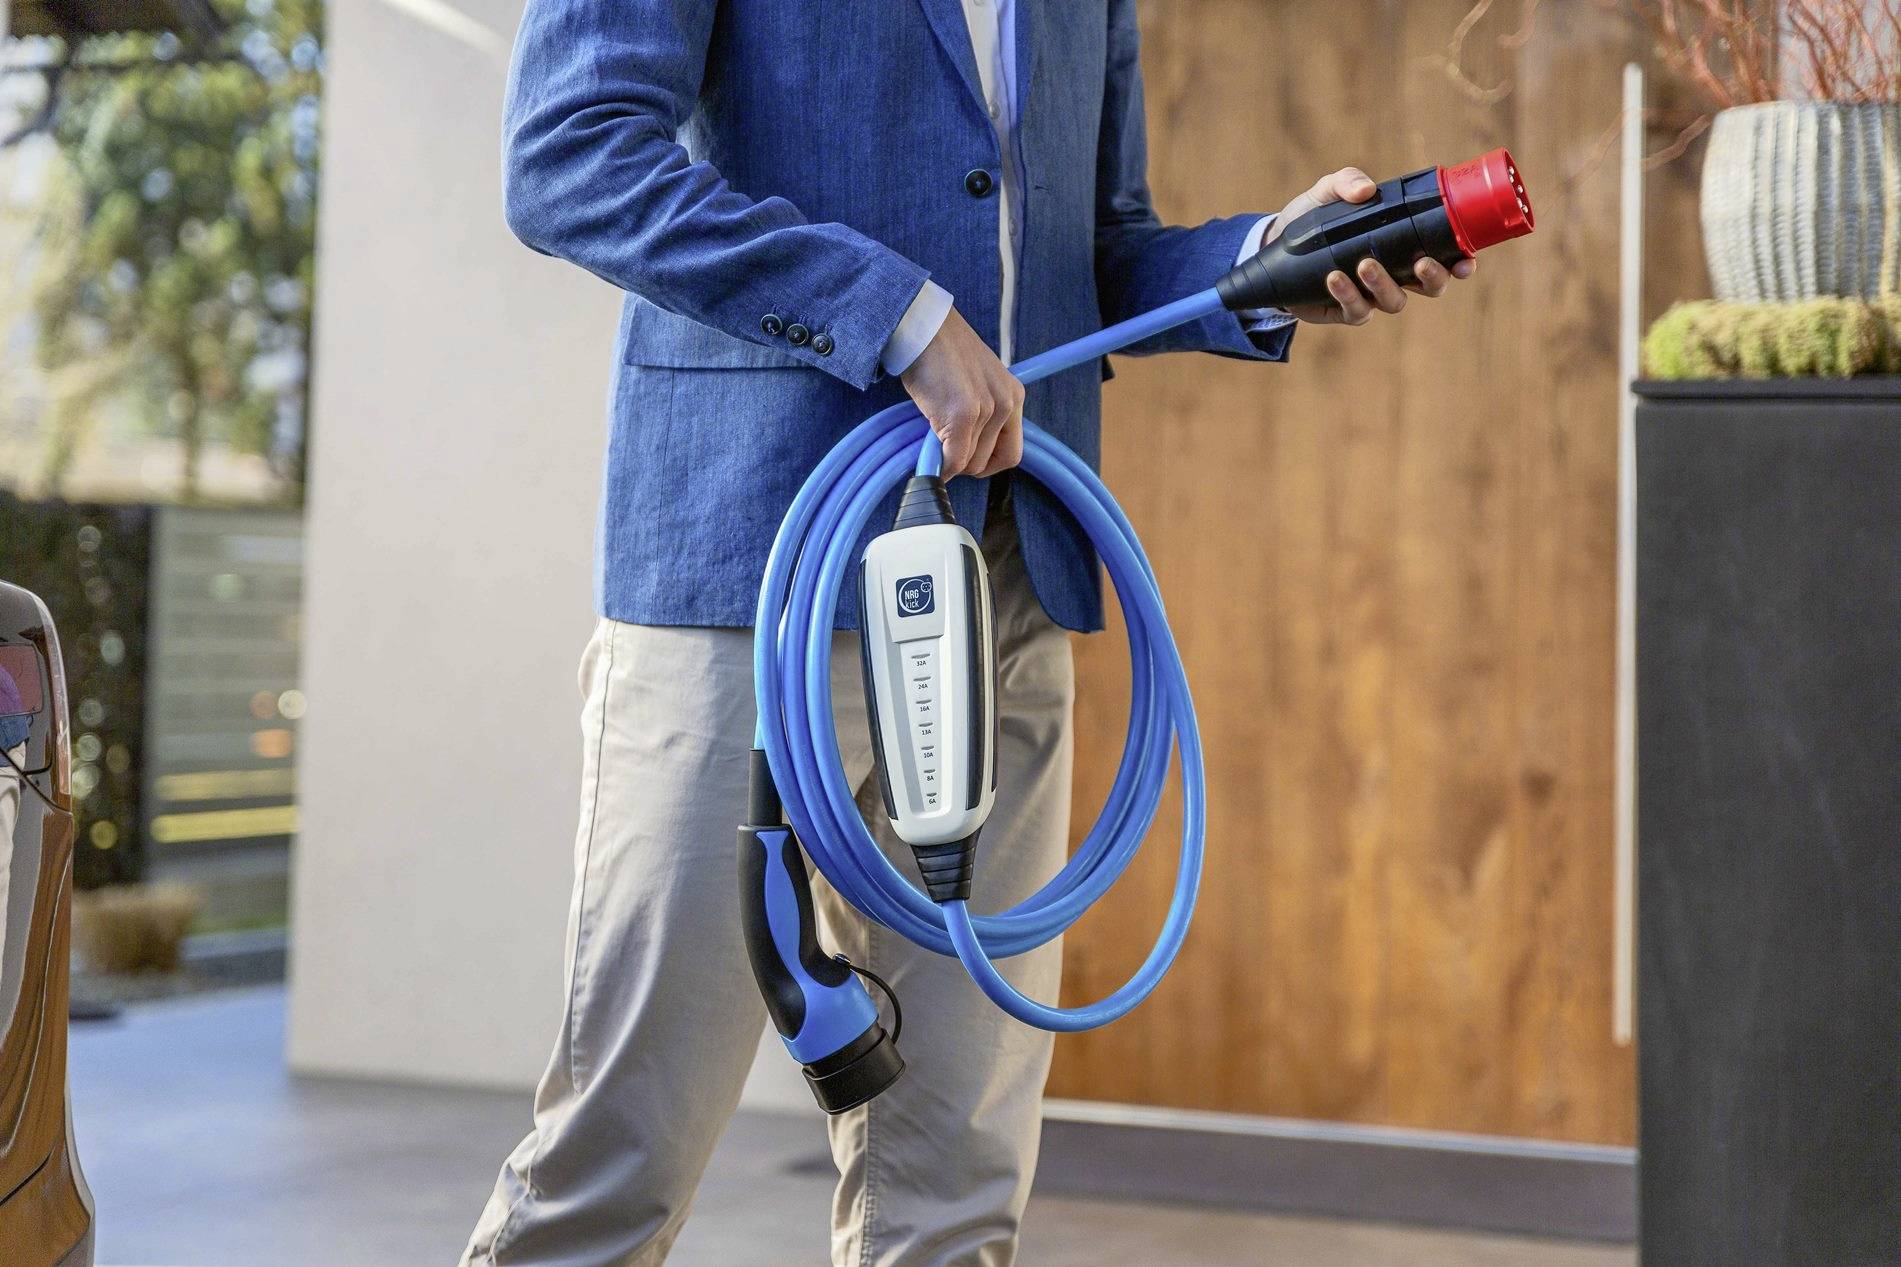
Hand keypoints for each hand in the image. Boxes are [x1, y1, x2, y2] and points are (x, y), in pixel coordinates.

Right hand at [901, 307, 1024, 478]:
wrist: (923, 328)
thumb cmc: (940, 353)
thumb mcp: (974, 383)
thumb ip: (980, 415)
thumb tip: (964, 455)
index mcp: (1013, 396)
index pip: (1011, 454)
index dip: (986, 463)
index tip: (966, 459)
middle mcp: (1006, 404)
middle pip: (987, 462)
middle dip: (963, 462)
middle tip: (943, 448)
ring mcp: (987, 410)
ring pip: (968, 462)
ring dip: (948, 458)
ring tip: (933, 436)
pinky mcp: (963, 415)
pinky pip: (953, 459)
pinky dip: (939, 465)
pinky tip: (929, 457)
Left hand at [1269, 167, 1477, 325]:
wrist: (1275, 245)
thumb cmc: (1313, 217)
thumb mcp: (1328, 192)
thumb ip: (1347, 181)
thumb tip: (1367, 189)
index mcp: (1405, 244)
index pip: (1446, 255)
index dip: (1461, 262)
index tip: (1466, 260)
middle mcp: (1395, 272)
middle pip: (1431, 287)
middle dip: (1433, 279)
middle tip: (1420, 263)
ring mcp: (1372, 294)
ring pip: (1395, 302)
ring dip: (1384, 285)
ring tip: (1365, 264)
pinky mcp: (1346, 309)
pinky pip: (1357, 310)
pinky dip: (1348, 294)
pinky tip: (1334, 277)